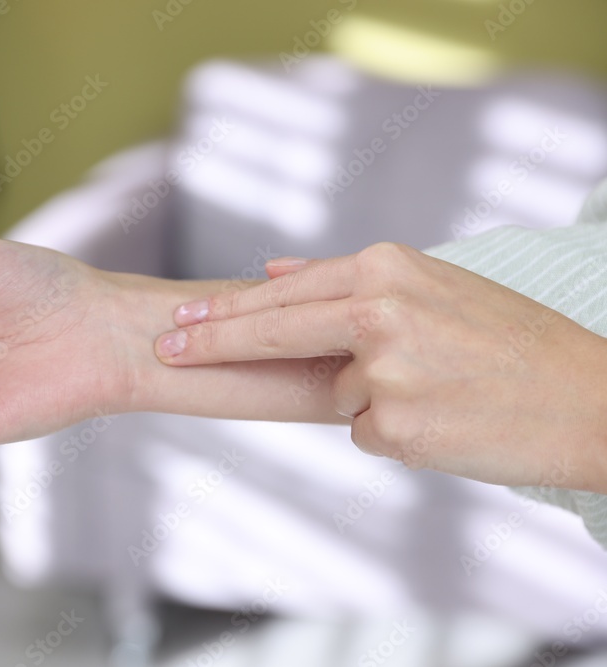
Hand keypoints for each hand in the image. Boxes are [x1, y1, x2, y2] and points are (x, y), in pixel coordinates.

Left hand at [154, 242, 606, 491]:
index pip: (285, 293)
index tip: (181, 323)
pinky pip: (366, 430)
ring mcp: (384, 372)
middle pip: (273, 330)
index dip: (227, 313)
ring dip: (369, 397)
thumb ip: (346, 280)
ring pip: (336, 392)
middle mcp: (379, 314)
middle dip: (212, 343)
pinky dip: (394, 429)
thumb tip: (272, 268)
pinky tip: (445, 417)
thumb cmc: (511, 341)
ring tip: (441, 388)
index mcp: (388, 269)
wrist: (587, 400)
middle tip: (166, 347)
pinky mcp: (394, 426)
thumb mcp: (435, 286)